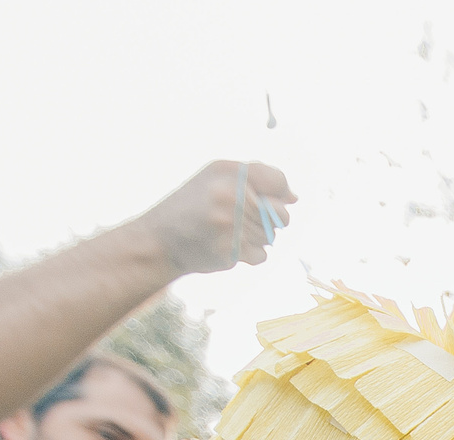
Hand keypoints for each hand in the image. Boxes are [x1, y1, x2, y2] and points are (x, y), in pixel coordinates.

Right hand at [137, 161, 295, 276]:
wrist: (159, 239)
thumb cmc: (193, 205)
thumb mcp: (216, 178)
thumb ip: (256, 179)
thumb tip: (294, 197)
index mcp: (228, 172)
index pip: (278, 180)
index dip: (280, 193)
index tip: (271, 198)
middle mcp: (230, 195)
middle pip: (281, 214)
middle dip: (270, 220)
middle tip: (243, 219)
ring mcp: (230, 224)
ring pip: (271, 236)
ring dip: (257, 238)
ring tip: (230, 232)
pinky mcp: (229, 250)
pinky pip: (261, 255)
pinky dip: (249, 254)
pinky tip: (228, 246)